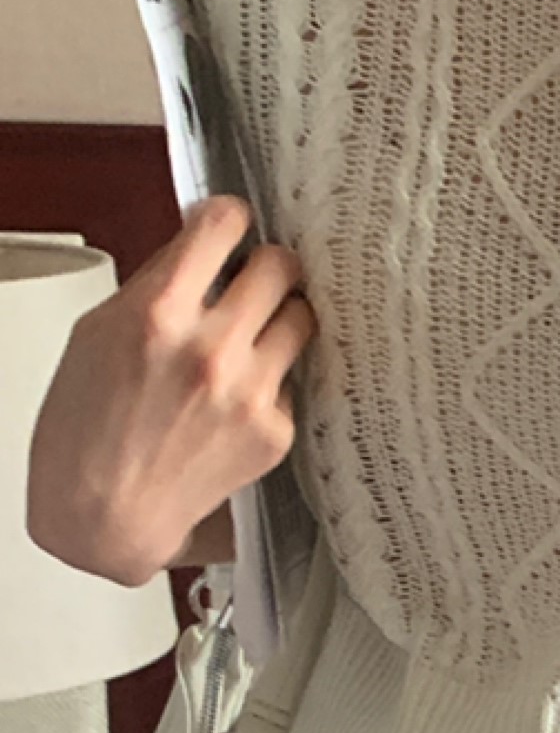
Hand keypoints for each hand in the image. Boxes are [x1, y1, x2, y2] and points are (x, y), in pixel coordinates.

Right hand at [24, 194, 315, 586]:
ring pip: (301, 319)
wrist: (103, 513)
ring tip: (254, 334)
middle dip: (268, 266)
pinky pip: (291, 380)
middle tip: (259, 276)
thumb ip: (155, 287)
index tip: (233, 223)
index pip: (223, 226)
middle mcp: (211, 349)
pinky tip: (237, 398)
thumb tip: (199, 248)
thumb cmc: (85, 427)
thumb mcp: (98, 333)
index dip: (231, 218)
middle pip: (280, 267)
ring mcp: (249, 392)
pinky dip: (270, 380)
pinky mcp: (273, 430)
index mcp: (159, 313)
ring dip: (280, 318)